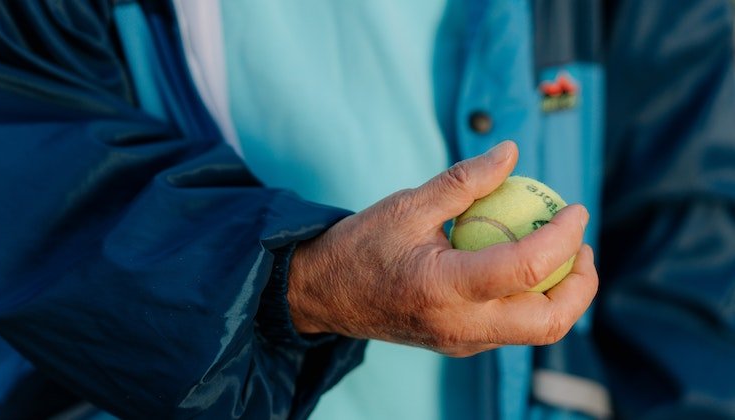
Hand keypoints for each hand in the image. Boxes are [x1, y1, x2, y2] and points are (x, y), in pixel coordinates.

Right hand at [287, 141, 597, 356]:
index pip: (528, 268)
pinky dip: (532, 298)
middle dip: (581, 284)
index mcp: (444, 288)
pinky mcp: (460, 344)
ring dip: (562, 294)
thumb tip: (511, 151)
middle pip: (549, 323)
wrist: (325, 295)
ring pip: (536, 331)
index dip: (564, 235)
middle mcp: (460, 326)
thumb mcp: (408, 204)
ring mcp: (462, 342)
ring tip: (560, 252)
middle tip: (580, 243)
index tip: (575, 208)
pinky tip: (523, 265)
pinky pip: (512, 328)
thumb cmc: (361, 245)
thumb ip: (464, 180)